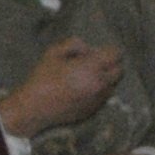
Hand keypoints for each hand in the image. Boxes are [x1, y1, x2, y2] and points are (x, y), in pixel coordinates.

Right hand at [1, 38, 124, 136]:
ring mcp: (98, 100)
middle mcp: (99, 84)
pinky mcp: (93, 111)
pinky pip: (103, 98)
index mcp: (91, 67)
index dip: (109, 50)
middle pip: (120, 71)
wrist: (34, 109)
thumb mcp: (53, 52)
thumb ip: (74, 44)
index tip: (100, 51)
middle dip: (111, 64)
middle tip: (95, 63)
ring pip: (113, 85)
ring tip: (86, 77)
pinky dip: (98, 92)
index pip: (116, 54)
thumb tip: (88, 49)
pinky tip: (81, 90)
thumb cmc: (42, 78)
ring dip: (105, 79)